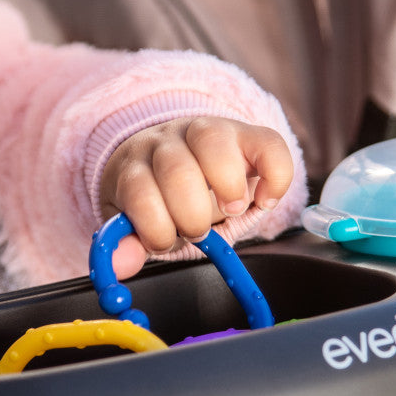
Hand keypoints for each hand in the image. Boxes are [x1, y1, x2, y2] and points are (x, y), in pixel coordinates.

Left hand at [100, 116, 292, 277]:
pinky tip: (265, 200)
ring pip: (213, 140)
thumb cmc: (159, 197)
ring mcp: (210, 130)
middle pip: (176, 168)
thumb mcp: (136, 222)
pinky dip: (275, 178)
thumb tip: (121, 265)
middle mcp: (169, 140)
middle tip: (197, 232)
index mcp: (137, 164)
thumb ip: (127, 243)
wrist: (176, 157)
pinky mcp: (250, 135)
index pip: (137, 188)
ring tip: (230, 210)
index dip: (154, 225)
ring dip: (226, 187)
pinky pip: (271, 145)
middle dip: (190, 214)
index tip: (164, 242)